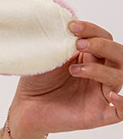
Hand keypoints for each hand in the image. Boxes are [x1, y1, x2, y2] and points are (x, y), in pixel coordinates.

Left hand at [10, 20, 122, 138]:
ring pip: (119, 77)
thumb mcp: (48, 58)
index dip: (92, 30)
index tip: (72, 27)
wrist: (25, 107)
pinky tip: (110, 95)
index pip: (104, 38)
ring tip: (74, 70)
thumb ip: (61, 43)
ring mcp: (101, 94)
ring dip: (99, 70)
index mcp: (91, 57)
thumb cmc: (37, 82)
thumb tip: (69, 24)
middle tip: (79, 45)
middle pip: (119, 55)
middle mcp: (100, 74)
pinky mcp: (100, 114)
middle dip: (102, 46)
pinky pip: (122, 111)